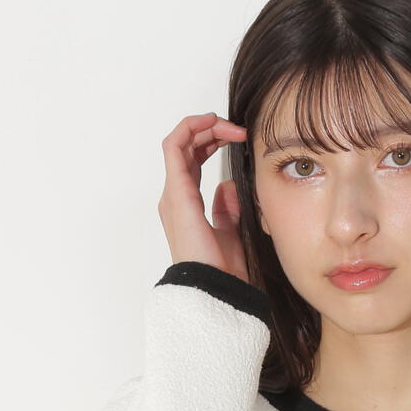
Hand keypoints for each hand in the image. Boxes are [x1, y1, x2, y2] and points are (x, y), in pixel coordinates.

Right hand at [157, 112, 250, 282]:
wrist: (216, 287)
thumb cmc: (222, 269)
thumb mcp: (230, 233)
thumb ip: (226, 209)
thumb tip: (227, 186)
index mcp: (186, 204)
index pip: (192, 159)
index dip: (212, 141)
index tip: (237, 138)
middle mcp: (175, 196)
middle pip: (185, 147)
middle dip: (210, 130)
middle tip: (238, 130)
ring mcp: (173, 193)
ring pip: (179, 141)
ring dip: (204, 126)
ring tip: (230, 127)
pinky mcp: (177, 192)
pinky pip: (174, 146)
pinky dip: (191, 127)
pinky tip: (213, 123)